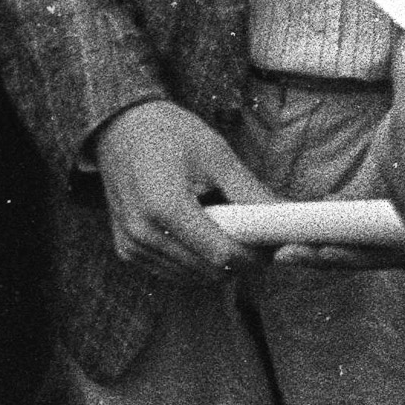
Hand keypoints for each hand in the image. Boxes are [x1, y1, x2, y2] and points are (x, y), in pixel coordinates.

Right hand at [93, 98, 273, 282]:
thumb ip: (249, 192)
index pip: (221, 253)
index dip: (253, 256)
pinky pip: (173, 271)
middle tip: (257, 241)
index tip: (271, 247)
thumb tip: (284, 218)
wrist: (120, 127)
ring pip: (192, 277)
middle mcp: (143, 233)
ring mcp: (132, 245)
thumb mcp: (215, 155)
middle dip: (239, 262)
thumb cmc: (168, 133)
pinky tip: (203, 235)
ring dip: (217, 264)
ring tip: (231, 234)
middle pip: (208, 271)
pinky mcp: (128, 251)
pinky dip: (195, 262)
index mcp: (165, 206)